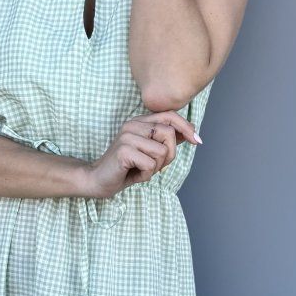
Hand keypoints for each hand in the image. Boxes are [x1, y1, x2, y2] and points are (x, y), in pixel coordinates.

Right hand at [83, 110, 200, 197]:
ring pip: (162, 152)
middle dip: (169, 155)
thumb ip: (166, 141)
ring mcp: (127, 137)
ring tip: (142, 170)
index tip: (197, 141)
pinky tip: (134, 174)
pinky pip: (150, 164)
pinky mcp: (124, 151)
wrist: (98, 180)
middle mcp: (133, 125)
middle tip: (156, 166)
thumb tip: (190, 132)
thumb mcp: (149, 152)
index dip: (186, 127)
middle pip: (169, 134)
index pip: (169, 116)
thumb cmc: (125, 168)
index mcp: (139, 122)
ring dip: (156, 167)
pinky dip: (146, 175)